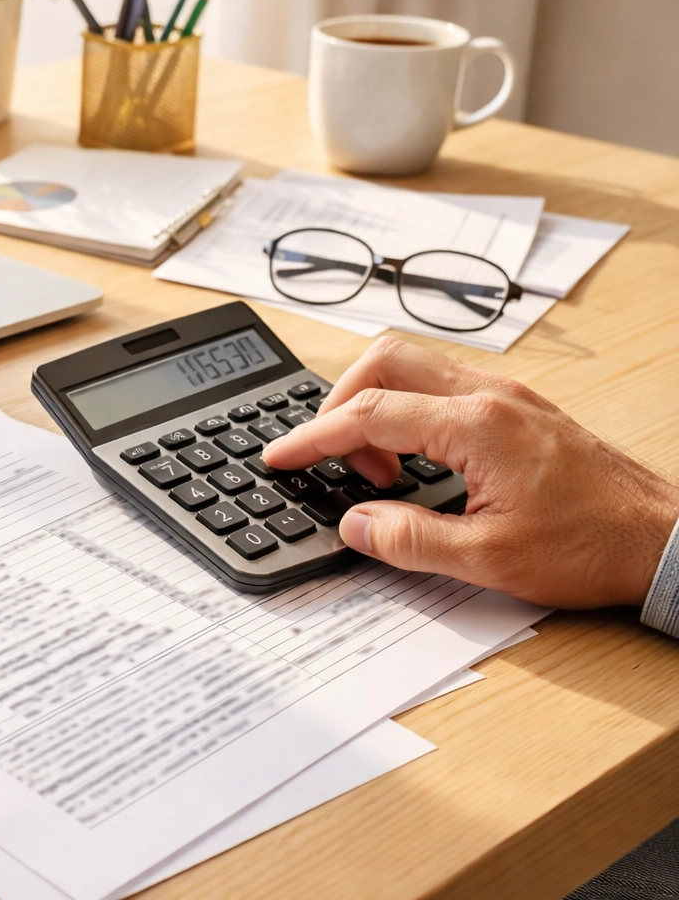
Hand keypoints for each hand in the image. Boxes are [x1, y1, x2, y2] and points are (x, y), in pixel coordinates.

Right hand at [260, 337, 678, 608]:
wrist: (666, 541)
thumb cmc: (593, 546)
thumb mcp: (488, 560)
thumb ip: (409, 539)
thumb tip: (354, 525)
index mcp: (476, 425)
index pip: (368, 414)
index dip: (314, 437)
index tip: (282, 457)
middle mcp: (490, 395)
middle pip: (384, 361)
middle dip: (338, 403)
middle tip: (328, 456)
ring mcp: (507, 395)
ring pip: (414, 366)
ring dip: (376, 408)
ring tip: (379, 473)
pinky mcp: (520, 408)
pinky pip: (442, 386)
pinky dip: (409, 414)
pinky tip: (416, 462)